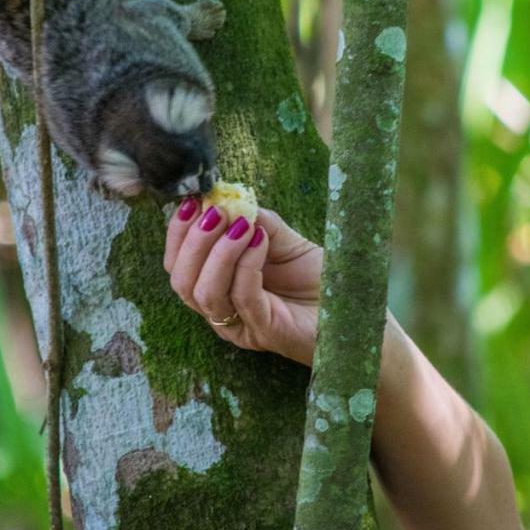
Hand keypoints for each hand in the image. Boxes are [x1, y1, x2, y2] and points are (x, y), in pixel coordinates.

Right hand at [163, 199, 323, 365]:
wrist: (351, 305)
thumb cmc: (316, 277)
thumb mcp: (282, 239)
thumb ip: (255, 220)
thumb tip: (229, 198)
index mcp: (217, 286)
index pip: (178, 264)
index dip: (178, 233)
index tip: (191, 202)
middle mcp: (221, 309)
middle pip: (181, 281)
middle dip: (193, 241)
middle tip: (217, 212)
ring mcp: (241, 324)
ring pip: (205, 293)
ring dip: (218, 252)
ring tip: (241, 225)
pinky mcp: (265, 332)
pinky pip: (242, 298)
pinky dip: (246, 264)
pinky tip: (261, 240)